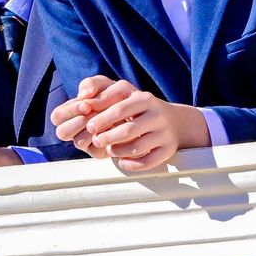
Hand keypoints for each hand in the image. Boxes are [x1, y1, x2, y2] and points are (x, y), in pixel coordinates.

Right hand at [51, 75, 118, 155]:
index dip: (69, 111)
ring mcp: (84, 142)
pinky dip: (104, 137)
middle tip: (94, 114)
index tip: (86, 105)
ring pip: (78, 142)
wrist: (132, 109)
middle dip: (78, 122)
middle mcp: (73, 130)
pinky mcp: (98, 152)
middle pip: (62, 132)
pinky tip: (114, 128)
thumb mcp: (102, 85)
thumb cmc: (112, 95)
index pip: (57, 117)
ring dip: (92, 129)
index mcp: (68, 114)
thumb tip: (82, 95)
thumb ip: (90, 84)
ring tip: (106, 120)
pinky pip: (95, 150)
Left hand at [84, 86, 209, 172]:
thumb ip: (101, 90)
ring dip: (118, 151)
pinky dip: (133, 164)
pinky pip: (149, 161)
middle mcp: (157, 114)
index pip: (119, 108)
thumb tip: (82, 98)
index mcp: (144, 98)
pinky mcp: (169, 149)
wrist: (173, 120)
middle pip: (128, 130)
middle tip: (95, 141)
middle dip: (108, 137)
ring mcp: (165, 133)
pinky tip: (122, 161)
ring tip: (108, 150)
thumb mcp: (124, 92)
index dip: (102, 118)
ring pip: (137, 147)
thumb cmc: (137, 106)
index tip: (89, 126)